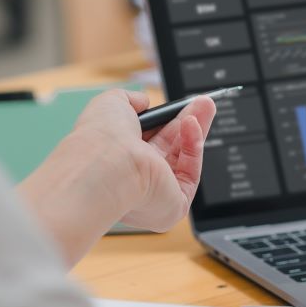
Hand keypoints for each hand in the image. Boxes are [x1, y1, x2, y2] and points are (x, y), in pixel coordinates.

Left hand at [18, 89, 215, 266]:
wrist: (105, 165)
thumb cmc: (101, 137)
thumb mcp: (112, 104)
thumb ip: (131, 100)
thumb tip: (144, 101)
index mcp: (117, 161)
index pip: (147, 141)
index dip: (165, 121)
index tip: (178, 105)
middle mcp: (134, 180)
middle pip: (170, 148)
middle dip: (187, 122)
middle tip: (202, 103)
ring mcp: (155, 194)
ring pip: (183, 159)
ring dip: (195, 130)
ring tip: (204, 106)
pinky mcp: (173, 205)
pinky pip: (190, 173)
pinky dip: (193, 148)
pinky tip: (192, 125)